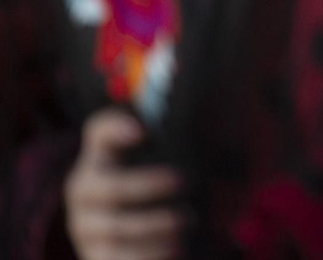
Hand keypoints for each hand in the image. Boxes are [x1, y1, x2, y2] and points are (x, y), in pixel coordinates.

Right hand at [65, 109, 183, 259]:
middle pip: (111, 186)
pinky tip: (177, 249)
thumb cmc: (147, 190)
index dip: (116, 127)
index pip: (99, 132)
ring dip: (158, 224)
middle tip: (186, 181)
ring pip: (117, 227)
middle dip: (150, 184)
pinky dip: (152, 254)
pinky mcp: (95, 257)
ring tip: (188, 221)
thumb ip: (165, 140)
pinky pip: (120, 258)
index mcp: (98, 159)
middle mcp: (83, 192)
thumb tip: (185, 126)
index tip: (142, 131)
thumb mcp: (153, 161)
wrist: (124, 237)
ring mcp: (85, 227)